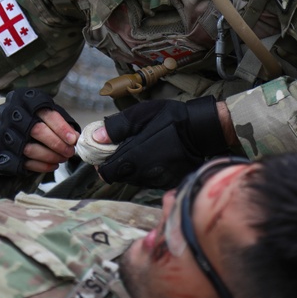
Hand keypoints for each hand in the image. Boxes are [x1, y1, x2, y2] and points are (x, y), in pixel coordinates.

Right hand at [0, 89, 79, 177]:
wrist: (4, 123)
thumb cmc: (32, 116)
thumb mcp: (45, 111)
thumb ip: (60, 121)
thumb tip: (75, 137)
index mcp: (24, 99)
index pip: (46, 114)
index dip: (62, 128)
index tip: (73, 140)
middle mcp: (10, 113)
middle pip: (37, 131)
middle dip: (57, 144)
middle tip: (70, 152)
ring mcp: (2, 132)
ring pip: (29, 148)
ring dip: (50, 156)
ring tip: (62, 159)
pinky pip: (22, 162)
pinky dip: (40, 166)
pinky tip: (52, 165)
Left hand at [96, 97, 230, 188]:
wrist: (201, 129)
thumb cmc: (170, 118)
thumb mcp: (141, 114)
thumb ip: (117, 127)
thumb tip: (96, 137)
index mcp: (134, 158)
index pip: (106, 173)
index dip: (102, 164)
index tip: (105, 153)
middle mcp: (143, 174)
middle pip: (119, 177)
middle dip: (117, 164)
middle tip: (123, 148)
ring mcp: (156, 180)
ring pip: (134, 179)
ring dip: (132, 168)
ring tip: (141, 150)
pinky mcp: (168, 182)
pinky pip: (150, 180)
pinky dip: (147, 171)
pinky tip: (155, 156)